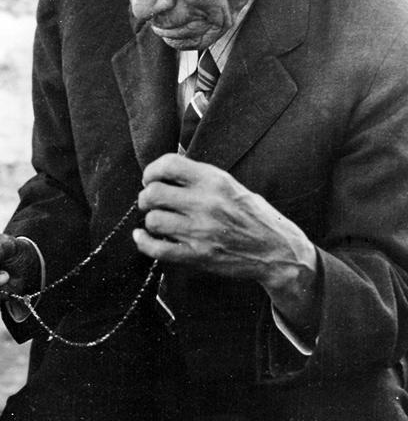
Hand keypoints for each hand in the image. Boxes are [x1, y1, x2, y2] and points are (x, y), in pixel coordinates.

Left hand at [134, 154, 316, 323]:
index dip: (152, 171)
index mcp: (214, 180)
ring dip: (150, 221)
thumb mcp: (231, 185)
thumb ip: (200, 178)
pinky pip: (156, 249)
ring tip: (158, 221)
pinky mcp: (197, 256)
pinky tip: (143, 237)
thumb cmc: (254, 216)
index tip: (150, 178)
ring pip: (153, 220)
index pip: (168, 164)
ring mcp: (200, 231)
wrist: (278, 250)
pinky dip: (143, 242)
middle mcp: (206, 203)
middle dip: (145, 197)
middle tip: (150, 202)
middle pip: (153, 193)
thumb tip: (165, 173)